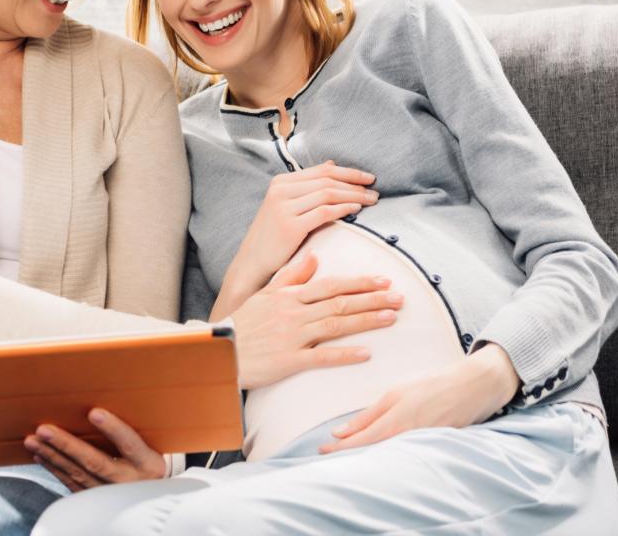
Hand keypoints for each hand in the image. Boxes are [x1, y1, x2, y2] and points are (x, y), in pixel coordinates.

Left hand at [23, 408, 165, 491]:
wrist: (153, 491)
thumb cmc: (148, 458)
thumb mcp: (151, 445)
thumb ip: (131, 431)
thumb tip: (99, 404)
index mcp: (146, 462)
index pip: (130, 443)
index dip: (113, 428)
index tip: (94, 412)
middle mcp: (128, 480)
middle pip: (95, 462)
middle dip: (67, 445)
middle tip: (44, 430)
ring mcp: (111, 493)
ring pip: (77, 473)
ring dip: (53, 456)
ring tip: (34, 440)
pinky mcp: (97, 500)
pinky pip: (71, 484)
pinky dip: (54, 469)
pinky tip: (41, 456)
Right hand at [219, 161, 378, 308]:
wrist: (254, 261)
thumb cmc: (274, 235)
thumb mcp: (286, 204)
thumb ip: (307, 185)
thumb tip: (331, 164)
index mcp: (281, 182)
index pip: (322, 171)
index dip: (348, 172)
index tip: (369, 178)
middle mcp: (280, 190)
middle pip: (327, 180)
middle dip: (354, 184)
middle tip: (375, 190)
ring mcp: (283, 207)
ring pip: (328, 194)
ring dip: (353, 196)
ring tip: (371, 201)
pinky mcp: (290, 225)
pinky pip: (324, 212)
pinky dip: (343, 209)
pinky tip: (356, 211)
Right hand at [229, 250, 403, 389]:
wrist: (217, 349)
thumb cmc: (242, 323)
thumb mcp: (264, 294)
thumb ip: (291, 276)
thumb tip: (314, 257)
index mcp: (290, 296)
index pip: (332, 285)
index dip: (360, 282)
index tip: (384, 279)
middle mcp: (295, 313)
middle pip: (341, 302)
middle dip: (373, 299)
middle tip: (400, 297)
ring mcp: (293, 336)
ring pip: (337, 325)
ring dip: (366, 320)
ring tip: (392, 318)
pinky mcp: (290, 360)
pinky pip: (322, 356)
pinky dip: (345, 354)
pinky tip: (366, 353)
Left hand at [318, 343, 520, 453]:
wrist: (474, 386)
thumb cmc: (433, 384)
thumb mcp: (397, 392)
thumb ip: (371, 414)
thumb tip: (341, 431)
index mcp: (397, 415)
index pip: (362, 438)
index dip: (341, 448)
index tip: (322, 451)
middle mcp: (408, 432)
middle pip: (372, 450)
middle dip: (349, 454)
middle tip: (327, 456)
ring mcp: (422, 441)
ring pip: (387, 454)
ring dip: (366, 456)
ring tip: (345, 456)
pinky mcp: (433, 446)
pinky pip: (404, 454)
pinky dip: (387, 455)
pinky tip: (377, 455)